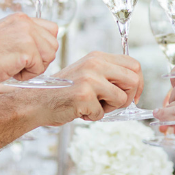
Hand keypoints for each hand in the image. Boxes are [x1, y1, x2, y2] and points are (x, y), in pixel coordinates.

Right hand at [0, 14, 59, 86]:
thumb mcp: (6, 37)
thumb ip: (24, 37)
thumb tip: (43, 49)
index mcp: (21, 18)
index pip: (51, 29)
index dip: (44, 45)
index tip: (31, 54)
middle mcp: (26, 23)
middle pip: (53, 44)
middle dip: (41, 58)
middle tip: (21, 64)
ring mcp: (27, 35)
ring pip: (50, 56)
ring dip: (35, 67)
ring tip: (16, 67)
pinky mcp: (27, 50)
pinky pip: (39, 68)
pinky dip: (27, 75)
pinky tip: (11, 71)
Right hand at [17, 51, 141, 125]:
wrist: (36, 102)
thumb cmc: (62, 92)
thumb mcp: (87, 74)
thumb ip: (109, 75)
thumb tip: (136, 87)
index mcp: (98, 57)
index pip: (134, 65)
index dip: (138, 82)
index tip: (134, 95)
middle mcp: (95, 64)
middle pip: (133, 80)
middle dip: (129, 97)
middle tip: (113, 105)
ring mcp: (89, 79)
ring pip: (122, 99)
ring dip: (109, 109)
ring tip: (92, 106)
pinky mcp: (84, 95)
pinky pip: (103, 113)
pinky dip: (93, 117)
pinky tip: (80, 111)